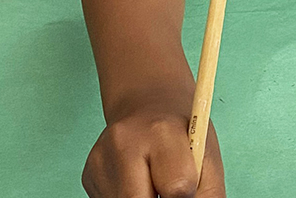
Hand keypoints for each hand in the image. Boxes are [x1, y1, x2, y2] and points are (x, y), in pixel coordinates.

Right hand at [83, 108, 225, 197]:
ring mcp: (101, 158)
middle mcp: (124, 142)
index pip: (177, 189)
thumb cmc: (183, 135)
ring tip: (154, 184)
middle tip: (167, 193)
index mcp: (162, 132)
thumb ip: (206, 193)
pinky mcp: (89, 174)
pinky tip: (138, 184)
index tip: (187, 193)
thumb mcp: (207, 157)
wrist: (148, 105)